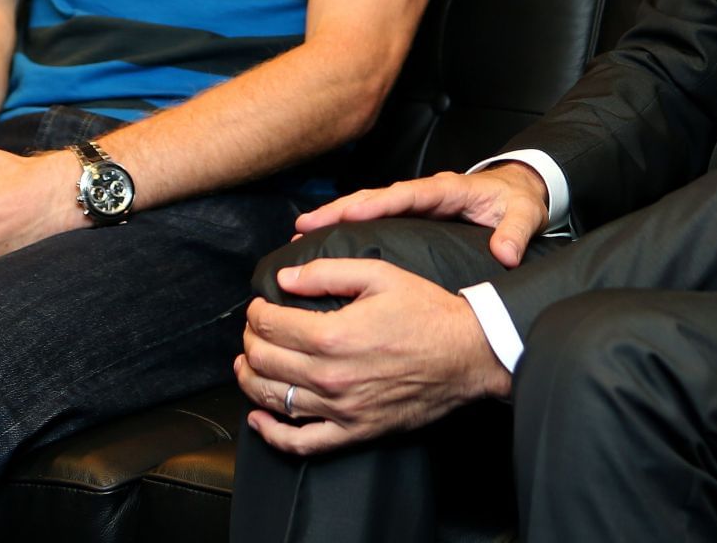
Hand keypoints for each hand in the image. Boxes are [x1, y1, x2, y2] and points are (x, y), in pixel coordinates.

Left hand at [235, 258, 510, 455]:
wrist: (469, 355)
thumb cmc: (428, 313)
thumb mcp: (380, 275)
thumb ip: (328, 272)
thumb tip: (285, 278)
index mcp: (333, 336)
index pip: (270, 325)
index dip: (256, 312)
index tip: (260, 305)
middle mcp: (330, 377)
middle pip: (263, 362)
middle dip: (250, 341)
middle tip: (254, 330)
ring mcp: (341, 409)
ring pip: (272, 400)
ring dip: (249, 380)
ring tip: (247, 364)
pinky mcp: (354, 432)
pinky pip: (301, 443)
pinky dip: (272, 433)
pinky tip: (259, 418)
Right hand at [295, 164, 549, 267]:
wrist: (520, 192)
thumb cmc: (519, 202)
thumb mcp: (525, 214)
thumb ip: (516, 231)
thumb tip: (505, 254)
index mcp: (449, 190)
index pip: (408, 195)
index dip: (379, 203)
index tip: (351, 212)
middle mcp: (426, 193)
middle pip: (377, 197)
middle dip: (341, 208)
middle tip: (306, 224)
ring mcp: (416, 203)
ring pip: (370, 206)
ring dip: (338, 216)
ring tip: (303, 231)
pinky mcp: (413, 214)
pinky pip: (376, 217)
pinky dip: (350, 224)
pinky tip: (328, 240)